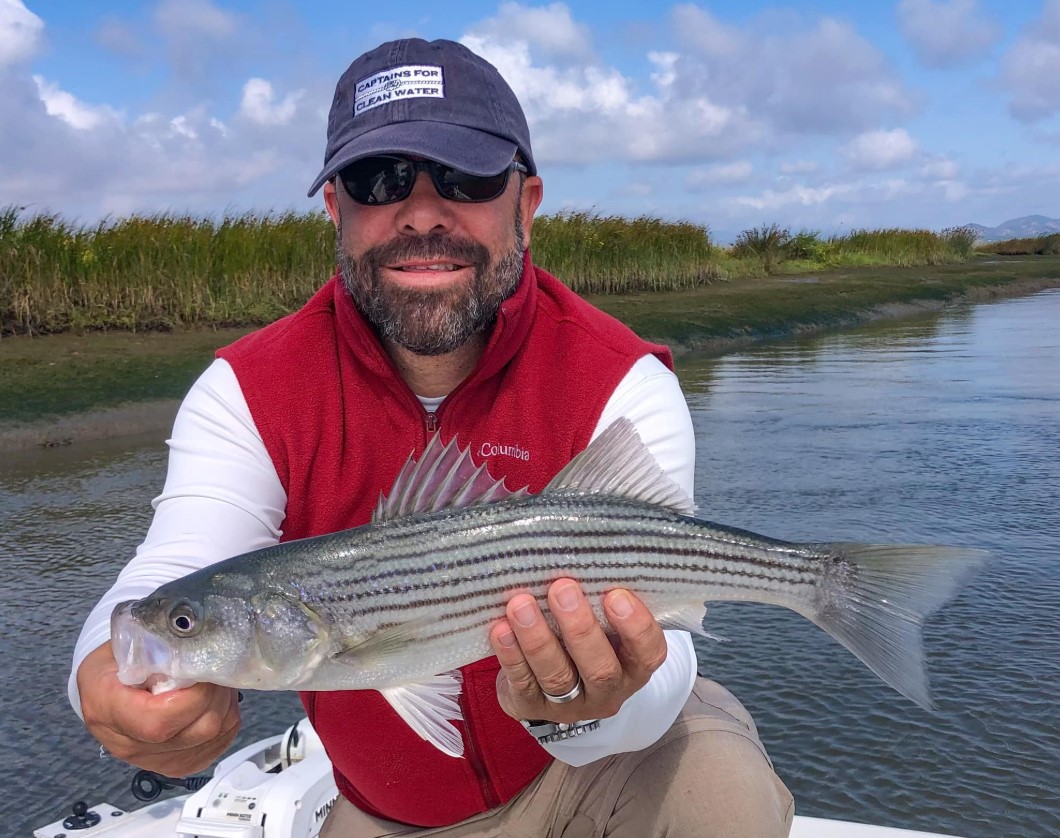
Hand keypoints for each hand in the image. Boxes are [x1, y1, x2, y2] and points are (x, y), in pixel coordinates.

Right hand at [77, 642, 240, 775]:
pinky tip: (215, 700)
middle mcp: (127, 744)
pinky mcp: (175, 765)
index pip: (159, 721)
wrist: (104, 689)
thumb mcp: (124, 644)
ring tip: (216, 681)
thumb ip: (156, 647)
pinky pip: (218, 745)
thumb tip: (196, 647)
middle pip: (195, 730)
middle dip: (217, 694)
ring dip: (225, 704)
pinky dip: (226, 719)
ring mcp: (152, 760)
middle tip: (217, 668)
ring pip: (213, 737)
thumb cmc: (115, 662)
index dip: (194, 697)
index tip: (204, 669)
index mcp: (106, 708)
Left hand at [489, 578, 667, 723]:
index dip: (636, 626)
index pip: (648, 653)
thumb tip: (581, 552)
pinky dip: (511, 655)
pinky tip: (501, 629)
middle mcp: (607, 691)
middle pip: (601, 669)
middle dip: (580, 628)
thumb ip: (598, 599)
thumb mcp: (601, 623)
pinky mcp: (532, 707)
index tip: (616, 594)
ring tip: (521, 605)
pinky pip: (522, 684)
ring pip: (557, 677)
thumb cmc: (579, 637)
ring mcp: (570, 705)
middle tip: (562, 588)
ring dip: (538, 639)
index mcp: (632, 666)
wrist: (545, 684)